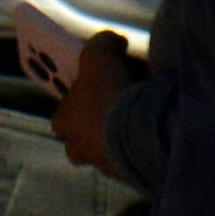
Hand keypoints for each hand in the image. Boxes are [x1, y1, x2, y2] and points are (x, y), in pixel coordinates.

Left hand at [53, 30, 130, 176]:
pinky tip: (152, 136)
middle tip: (114, 110)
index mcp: (64, 122)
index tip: (90, 92)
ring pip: (107, 153)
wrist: (138, 130)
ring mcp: (104, 164)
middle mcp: (80, 148)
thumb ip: (101, 42)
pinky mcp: (129, 175)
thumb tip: (112, 40)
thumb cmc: (108, 93)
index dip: (75, 103)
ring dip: (118, 141)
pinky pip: (132, 162)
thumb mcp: (99, 54)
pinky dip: (139, 151)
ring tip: (138, 123)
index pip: (62, 116)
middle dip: (95, 128)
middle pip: (82, 140)